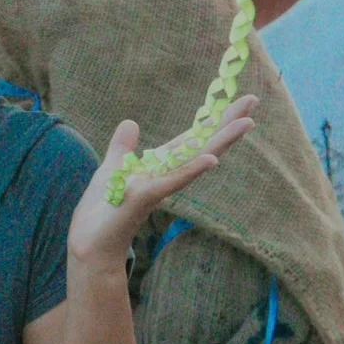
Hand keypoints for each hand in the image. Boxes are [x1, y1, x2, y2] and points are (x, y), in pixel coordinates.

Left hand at [68, 95, 257, 268]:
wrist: (91, 242)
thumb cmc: (103, 210)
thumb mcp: (112, 169)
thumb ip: (123, 147)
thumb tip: (131, 122)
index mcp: (159, 166)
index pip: (191, 139)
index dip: (212, 121)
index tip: (235, 101)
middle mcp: (166, 175)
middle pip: (202, 145)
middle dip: (226, 123)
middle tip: (252, 100)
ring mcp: (159, 186)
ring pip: (196, 160)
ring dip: (220, 142)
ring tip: (247, 123)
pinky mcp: (146, 198)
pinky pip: (173, 182)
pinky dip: (192, 170)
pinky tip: (211, 160)